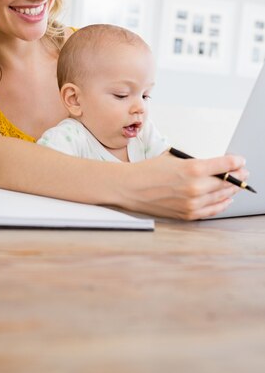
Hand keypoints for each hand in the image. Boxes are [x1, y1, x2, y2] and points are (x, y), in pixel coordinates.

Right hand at [122, 152, 246, 219]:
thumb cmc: (148, 171)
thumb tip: (217, 167)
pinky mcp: (187, 214)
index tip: (240, 161)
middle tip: (243, 173)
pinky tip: (226, 200)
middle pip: (228, 182)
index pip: (227, 165)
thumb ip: (198, 164)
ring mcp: (192, 203)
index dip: (237, 162)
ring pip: (223, 197)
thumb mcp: (175, 159)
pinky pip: (212, 211)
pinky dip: (222, 204)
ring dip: (232, 190)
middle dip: (238, 176)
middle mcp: (196, 187)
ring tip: (236, 186)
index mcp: (193, 168)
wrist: (130, 187)